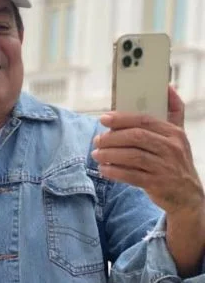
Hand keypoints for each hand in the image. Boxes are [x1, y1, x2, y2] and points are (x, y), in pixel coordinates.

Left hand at [91, 86, 204, 215]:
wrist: (187, 195)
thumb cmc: (175, 160)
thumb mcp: (179, 135)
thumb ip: (174, 111)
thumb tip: (168, 86)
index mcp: (174, 133)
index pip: (144, 120)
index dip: (121, 118)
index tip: (103, 118)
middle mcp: (172, 148)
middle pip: (136, 137)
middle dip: (112, 138)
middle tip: (97, 140)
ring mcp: (165, 167)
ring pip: (132, 156)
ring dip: (109, 155)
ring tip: (96, 154)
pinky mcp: (158, 184)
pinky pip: (131, 176)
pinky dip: (114, 172)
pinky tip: (104, 169)